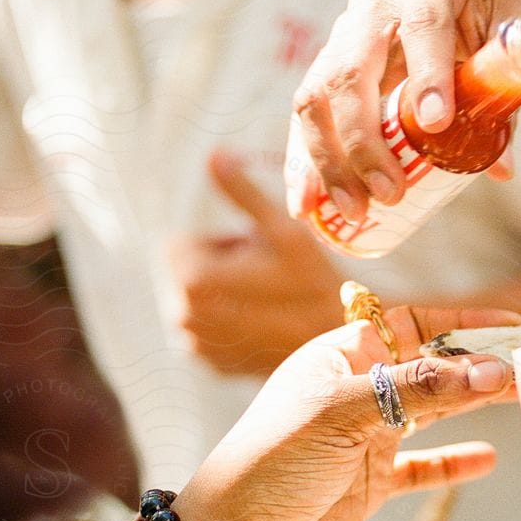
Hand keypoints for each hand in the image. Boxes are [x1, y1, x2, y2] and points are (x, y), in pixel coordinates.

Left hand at [167, 152, 343, 376]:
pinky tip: (267, 322)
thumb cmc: (314, 281)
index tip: (255, 251)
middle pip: (188, 272)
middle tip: (266, 274)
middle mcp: (183, 318)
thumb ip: (242, 193)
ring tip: (269, 297)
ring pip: (200, 299)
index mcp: (192, 281)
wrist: (340, 341)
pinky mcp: (212, 365)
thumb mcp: (282, 229)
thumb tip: (214, 154)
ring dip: (226, 293)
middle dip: (221, 266)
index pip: (180, 244)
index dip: (220, 240)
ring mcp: (197, 346)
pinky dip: (232, 321)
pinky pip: (211, 328)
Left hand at [176, 305, 518, 520]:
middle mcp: (357, 391)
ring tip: (520, 398)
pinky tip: (486, 459)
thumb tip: (489, 371)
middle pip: (430, 367)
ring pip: (432, 412)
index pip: (412, 325)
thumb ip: (419, 390)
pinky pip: (422, 466)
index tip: (507, 324)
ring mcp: (365, 437)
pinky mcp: (371, 482)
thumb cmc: (274, 459)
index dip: (460, 322)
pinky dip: (452, 462)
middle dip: (477, 363)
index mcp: (342, 356)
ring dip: (473, 405)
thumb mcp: (345, 412)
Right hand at [285, 0, 520, 223]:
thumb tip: (498, 169)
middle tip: (387, 195)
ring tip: (345, 211)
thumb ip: (510, 94)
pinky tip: (305, 202)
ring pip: (318, 94)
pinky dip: (305, 157)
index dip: (426, 77)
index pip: (422, 28)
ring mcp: (348, 25)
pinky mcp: (335, 53)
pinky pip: (311, 108)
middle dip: (361, 144)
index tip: (435, 126)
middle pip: (350, 72)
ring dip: (326, 159)